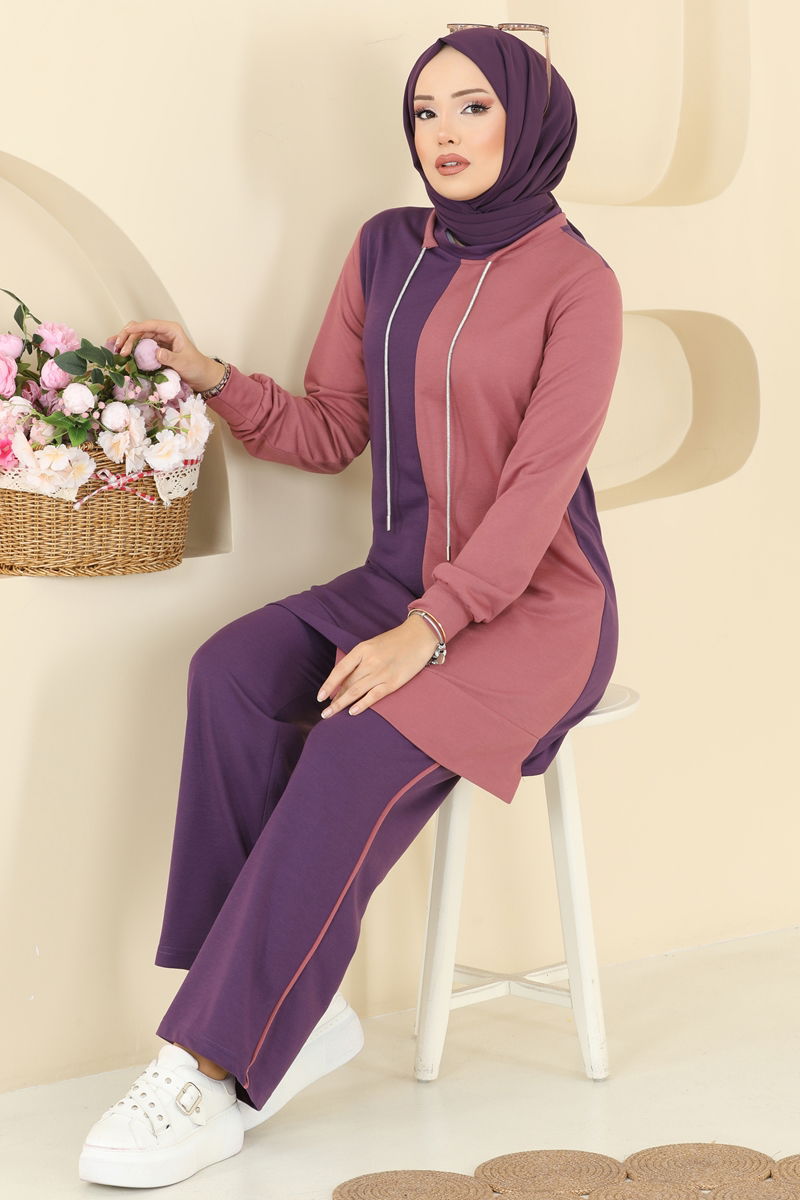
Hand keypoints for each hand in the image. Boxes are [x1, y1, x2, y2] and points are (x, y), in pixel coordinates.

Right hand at [108, 319, 223, 393]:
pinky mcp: (155, 349)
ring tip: (115, 350)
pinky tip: (119, 352)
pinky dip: (130, 348)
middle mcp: (163, 332)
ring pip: (137, 337)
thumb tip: (157, 353)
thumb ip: (170, 358)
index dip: (137, 327)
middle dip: (128, 337)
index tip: (126, 332)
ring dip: (126, 343)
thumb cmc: (196, 367)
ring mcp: (158, 340)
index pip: (151, 325)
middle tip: (119, 349)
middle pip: (141, 329)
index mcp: (171, 330)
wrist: (201, 376)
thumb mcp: (183, 363)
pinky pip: (140, 346)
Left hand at [317, 617, 440, 717]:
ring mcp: (381, 672)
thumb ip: (359, 660)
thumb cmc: (395, 641)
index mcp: (362, 650)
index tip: (320, 696)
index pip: (340, 670)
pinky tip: (352, 712)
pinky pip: (373, 696)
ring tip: (331, 714)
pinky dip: (362, 704)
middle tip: (325, 711)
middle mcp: (369, 661)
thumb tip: (345, 679)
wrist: (420, 636)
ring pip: (356, 691)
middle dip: (335, 699)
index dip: (328, 685)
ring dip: (342, 704)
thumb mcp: (372, 644)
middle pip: (347, 684)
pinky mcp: (393, 682)